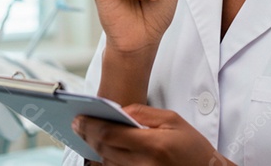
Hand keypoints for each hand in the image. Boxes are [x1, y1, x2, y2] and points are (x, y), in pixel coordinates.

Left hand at [73, 104, 234, 165]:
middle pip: (104, 149)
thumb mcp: (173, 120)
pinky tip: (101, 152)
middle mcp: (144, 165)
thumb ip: (142, 113)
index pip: (110, 135)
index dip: (90, 126)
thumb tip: (118, 110)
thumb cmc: (192, 147)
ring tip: (87, 134)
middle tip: (77, 124)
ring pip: (106, 163)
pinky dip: (105, 161)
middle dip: (88, 135)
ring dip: (94, 148)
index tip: (79, 118)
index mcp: (152, 145)